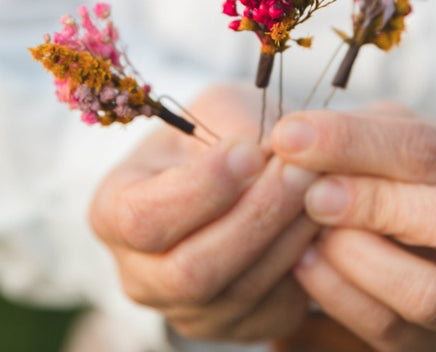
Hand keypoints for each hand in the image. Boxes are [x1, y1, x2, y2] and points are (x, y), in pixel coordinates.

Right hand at [89, 84, 318, 341]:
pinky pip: (275, 307)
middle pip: (192, 270)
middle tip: (301, 169)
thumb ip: (232, 124)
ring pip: (241, 291)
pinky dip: (306, 262)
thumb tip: (269, 152)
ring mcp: (188, 312)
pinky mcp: (239, 327)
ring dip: (288, 236)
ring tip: (321, 186)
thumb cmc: (213, 133)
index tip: (249, 150)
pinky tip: (323, 219)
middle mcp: (140, 276)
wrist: (236, 171)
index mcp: (112, 215)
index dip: (201, 189)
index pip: (143, 219)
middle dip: (255, 216)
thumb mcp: (212, 108)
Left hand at [271, 105, 435, 351]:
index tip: (292, 137)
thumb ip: (361, 134)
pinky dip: (339, 299)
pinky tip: (304, 267)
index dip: (356, 142)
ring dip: (356, 263)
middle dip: (376, 205)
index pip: (435, 150)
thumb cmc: (418, 173)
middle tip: (312, 195)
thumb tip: (295, 139)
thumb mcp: (402, 135)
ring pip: (431, 295)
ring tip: (307, 237)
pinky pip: (393, 334)